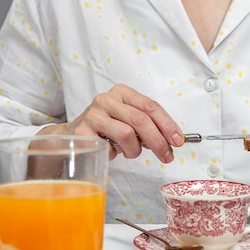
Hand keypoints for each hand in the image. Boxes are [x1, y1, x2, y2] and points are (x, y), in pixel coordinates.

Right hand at [39, 84, 184, 162]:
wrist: (71, 137)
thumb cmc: (105, 130)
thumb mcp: (127, 122)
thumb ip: (148, 127)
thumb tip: (171, 140)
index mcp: (122, 93)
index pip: (151, 106)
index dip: (168, 124)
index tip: (178, 140)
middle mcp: (107, 99)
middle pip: (141, 120)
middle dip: (158, 141)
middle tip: (166, 156)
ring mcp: (93, 113)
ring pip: (127, 133)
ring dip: (135, 150)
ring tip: (131, 153)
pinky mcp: (83, 130)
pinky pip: (110, 146)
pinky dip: (116, 153)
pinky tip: (112, 151)